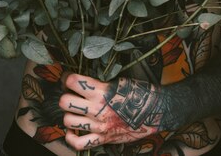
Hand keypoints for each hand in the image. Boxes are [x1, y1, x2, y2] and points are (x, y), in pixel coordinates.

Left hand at [60, 73, 174, 149]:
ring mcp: (99, 126)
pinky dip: (71, 137)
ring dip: (69, 114)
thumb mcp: (120, 81)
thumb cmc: (139, 93)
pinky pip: (78, 143)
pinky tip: (73, 130)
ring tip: (75, 110)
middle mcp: (97, 109)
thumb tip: (84, 80)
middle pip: (65, 102)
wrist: (155, 111)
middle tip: (71, 94)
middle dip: (65, 96)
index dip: (68, 78)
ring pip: (68, 121)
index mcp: (102, 91)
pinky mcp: (102, 139)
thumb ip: (100, 83)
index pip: (73, 81)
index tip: (69, 79)